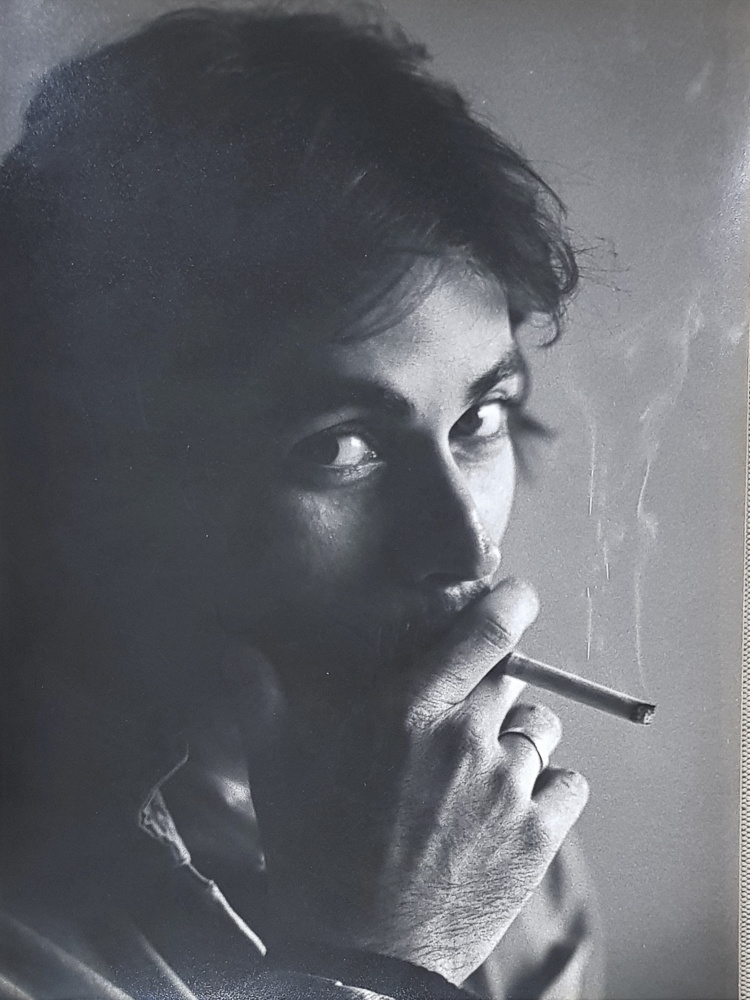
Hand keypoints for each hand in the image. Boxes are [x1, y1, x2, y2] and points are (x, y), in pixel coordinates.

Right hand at [223, 579, 588, 985]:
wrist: (359, 958)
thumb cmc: (315, 859)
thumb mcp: (277, 773)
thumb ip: (260, 700)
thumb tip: (231, 649)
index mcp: (408, 712)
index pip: (482, 634)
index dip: (510, 605)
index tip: (519, 596)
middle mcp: (466, 740)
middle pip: (512, 680)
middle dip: (495, 688)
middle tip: (466, 719)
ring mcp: (507, 789)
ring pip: (541, 731)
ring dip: (520, 739)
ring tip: (485, 771)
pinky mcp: (537, 837)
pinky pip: (568, 783)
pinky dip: (550, 786)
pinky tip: (514, 806)